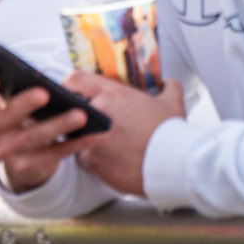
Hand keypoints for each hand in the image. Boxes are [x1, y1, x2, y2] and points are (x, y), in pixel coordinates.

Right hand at [0, 69, 93, 192]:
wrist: (21, 157)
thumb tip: (43, 82)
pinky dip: (76, 144)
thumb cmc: (21, 118)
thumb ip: (17, 92)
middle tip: (44, 92)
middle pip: (7, 118)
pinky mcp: (28, 167)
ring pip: (34, 138)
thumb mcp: (12, 106)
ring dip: (59, 125)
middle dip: (25, 104)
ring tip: (82, 114)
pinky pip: (54, 154)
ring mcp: (7, 153)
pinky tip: (93, 134)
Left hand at [69, 74, 186, 197]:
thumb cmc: (172, 134)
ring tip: (103, 145)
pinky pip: (82, 158)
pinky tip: (108, 162)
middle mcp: (98, 112)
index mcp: (112, 94)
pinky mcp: (91, 160)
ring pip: (74, 134)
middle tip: (89, 124)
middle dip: (77, 116)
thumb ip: (168, 88)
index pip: (76, 80)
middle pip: (70, 109)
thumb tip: (167, 82)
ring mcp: (91, 136)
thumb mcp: (173, 104)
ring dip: (83, 138)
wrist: (174, 164)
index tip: (72, 94)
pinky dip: (92, 160)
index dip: (70, 86)